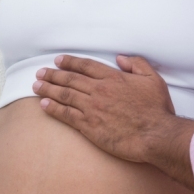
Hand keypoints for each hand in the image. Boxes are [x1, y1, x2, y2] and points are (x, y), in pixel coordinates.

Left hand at [32, 54, 193, 188]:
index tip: (58, 61)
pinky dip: (53, 108)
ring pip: (65, 95)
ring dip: (48, 89)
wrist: (155, 135)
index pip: (86, 66)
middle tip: (40, 72)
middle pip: (70, 79)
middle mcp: (99, 90)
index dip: (70, 62)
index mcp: (113, 78)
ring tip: (36, 86)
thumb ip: (137, 64)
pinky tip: (43, 105)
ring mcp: (92, 108)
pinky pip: (66, 115)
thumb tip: (120, 58)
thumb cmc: (157, 109)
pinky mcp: (89, 126)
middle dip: (53, 74)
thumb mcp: (153, 80)